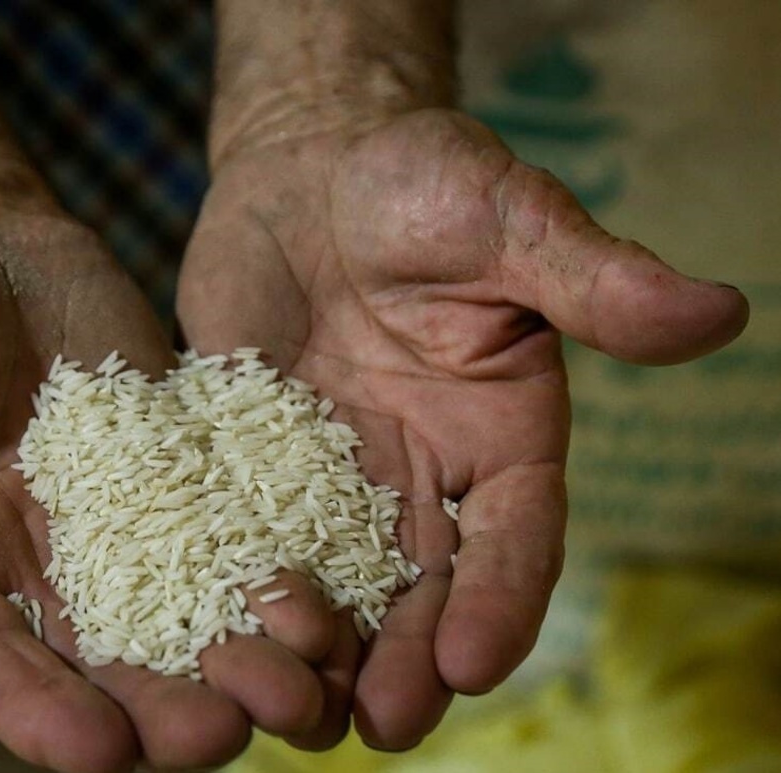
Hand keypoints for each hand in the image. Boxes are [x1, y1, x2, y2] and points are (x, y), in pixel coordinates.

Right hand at [0, 211, 350, 771]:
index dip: (24, 708)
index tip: (88, 750)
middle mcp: (20, 577)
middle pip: (89, 665)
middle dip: (152, 706)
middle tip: (217, 742)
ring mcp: (106, 540)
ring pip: (174, 623)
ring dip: (232, 663)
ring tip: (296, 694)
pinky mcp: (174, 494)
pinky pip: (225, 550)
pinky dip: (268, 584)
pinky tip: (322, 612)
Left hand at [178, 109, 748, 748]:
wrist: (312, 164)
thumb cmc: (424, 180)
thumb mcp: (508, 221)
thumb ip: (594, 280)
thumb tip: (720, 313)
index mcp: (498, 435)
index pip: (513, 537)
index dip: (499, 602)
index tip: (471, 662)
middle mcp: (421, 471)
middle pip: (421, 585)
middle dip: (406, 657)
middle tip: (382, 725)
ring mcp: (331, 471)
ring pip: (335, 580)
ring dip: (320, 646)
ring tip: (295, 713)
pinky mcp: (252, 455)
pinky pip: (245, 528)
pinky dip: (236, 581)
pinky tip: (213, 632)